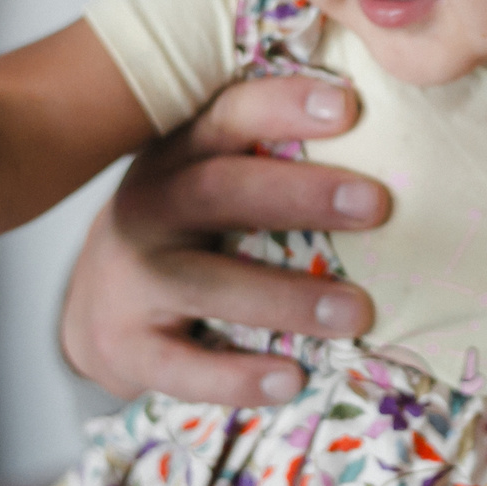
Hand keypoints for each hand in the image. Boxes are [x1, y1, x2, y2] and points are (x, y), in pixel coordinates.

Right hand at [57, 76, 390, 406]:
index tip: (348, 106)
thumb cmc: (183, 231)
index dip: (282, 107)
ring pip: (206, 283)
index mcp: (178, 155)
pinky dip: (236, 377)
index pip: (228, 117)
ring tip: (356, 313)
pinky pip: (182, 367)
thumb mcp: (207, 179)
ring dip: (286, 298)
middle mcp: (149, 208)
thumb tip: (392, 143)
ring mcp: (132, 280)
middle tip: (376, 205)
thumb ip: (271, 159)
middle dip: (300, 195)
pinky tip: (291, 379)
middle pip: (219, 191)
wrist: (93, 305)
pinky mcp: (127, 346)